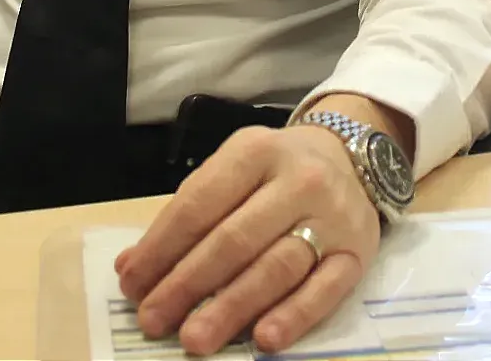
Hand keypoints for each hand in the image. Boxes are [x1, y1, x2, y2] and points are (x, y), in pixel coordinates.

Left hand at [115, 119, 385, 355]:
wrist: (351, 158)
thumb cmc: (276, 170)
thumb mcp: (231, 171)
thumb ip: (187, 215)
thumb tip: (132, 267)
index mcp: (255, 152)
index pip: (199, 204)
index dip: (161, 248)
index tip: (132, 286)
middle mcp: (298, 180)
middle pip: (235, 240)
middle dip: (188, 284)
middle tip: (154, 321)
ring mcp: (333, 217)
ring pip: (277, 267)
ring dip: (232, 307)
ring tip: (195, 338)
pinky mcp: (358, 252)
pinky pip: (326, 290)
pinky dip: (294, 316)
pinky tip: (264, 339)